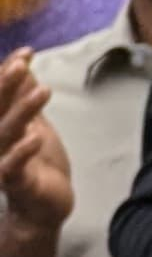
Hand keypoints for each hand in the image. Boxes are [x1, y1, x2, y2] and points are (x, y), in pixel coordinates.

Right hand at [0, 55, 68, 235]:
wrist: (42, 204)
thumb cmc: (34, 161)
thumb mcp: (31, 122)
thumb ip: (23, 96)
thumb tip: (22, 63)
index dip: (6, 73)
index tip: (27, 52)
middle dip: (5, 86)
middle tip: (21, 64)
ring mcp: (0, 162)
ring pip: (4, 134)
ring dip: (21, 112)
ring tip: (43, 90)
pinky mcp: (15, 183)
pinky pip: (12, 168)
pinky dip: (21, 153)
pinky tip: (34, 137)